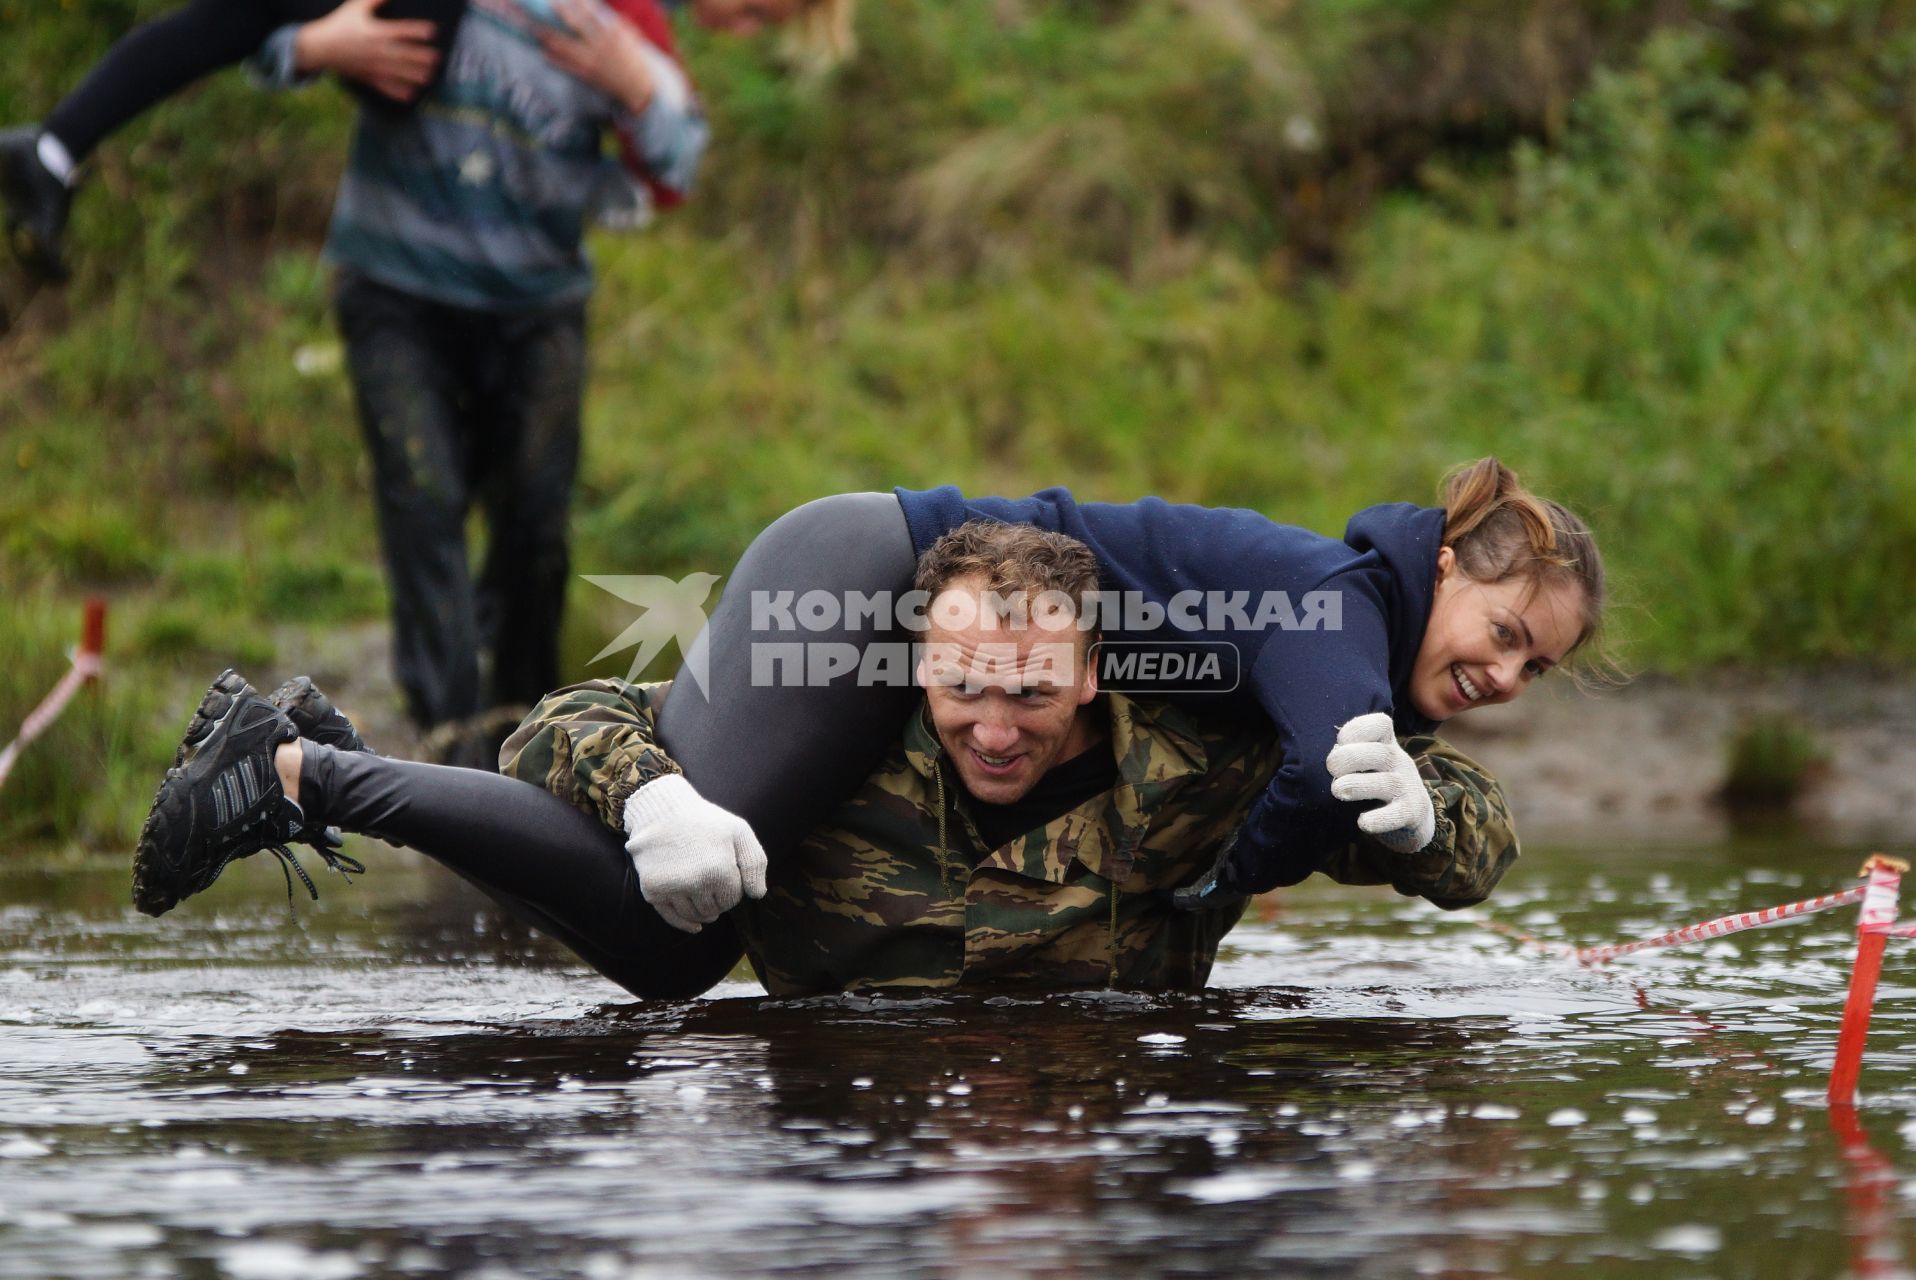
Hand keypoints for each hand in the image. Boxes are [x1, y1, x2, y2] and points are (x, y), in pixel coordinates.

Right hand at [294, 0, 441, 101]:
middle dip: (421, 57)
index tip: (432, 31)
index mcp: (375, 31)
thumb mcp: (355, 8)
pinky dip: (398, 92)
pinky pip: (385, 86)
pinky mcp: (367, 77)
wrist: (320, 47)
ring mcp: (372, 66)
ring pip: (398, 72)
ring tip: (429, 77)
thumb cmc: (340, 24)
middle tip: (438, 58)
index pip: (401, 30)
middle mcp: (376, 50)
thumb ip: (375, 0)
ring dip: (415, 75)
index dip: (417, 30)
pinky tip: (412, 95)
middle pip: (403, 54)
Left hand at [540, 0, 656, 112]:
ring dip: (550, 37)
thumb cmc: (636, 61)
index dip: (581, 4)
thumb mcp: (633, 39)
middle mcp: (600, 46)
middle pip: (576, 26)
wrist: (639, 89)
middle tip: (549, 4)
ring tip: (535, 29)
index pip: (593, 14)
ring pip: (566, 46)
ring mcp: (592, 61)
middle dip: (562, 14)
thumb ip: (620, 25)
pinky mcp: (588, 75)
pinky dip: (555, 60)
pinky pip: (567, 66)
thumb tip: (608, 13)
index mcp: (612, 35)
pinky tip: (543, 53)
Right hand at [623, 775, 767, 932]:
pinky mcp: (652, 890)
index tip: (724, 873)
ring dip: (701, 910)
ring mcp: (671, 888)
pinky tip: (695, 926)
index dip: (731, 888)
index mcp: (720, 869)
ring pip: (694, 916)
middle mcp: (695, 882)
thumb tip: (757, 894)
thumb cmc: (705, 821)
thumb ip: (755, 863)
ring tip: (700, 890)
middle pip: (714, 911)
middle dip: (716, 900)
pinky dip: (684, 923)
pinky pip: (672, 918)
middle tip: (710, 880)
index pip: (732, 899)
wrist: (661, 810)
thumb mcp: (739, 832)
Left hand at [1326, 712, 1435, 853]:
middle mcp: (1399, 762)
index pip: (1381, 725)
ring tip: (1338, 790)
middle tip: (1331, 768)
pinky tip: (1363, 822)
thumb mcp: (1366, 761)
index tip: (1339, 741)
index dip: (1358, 729)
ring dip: (1359, 785)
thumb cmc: (1377, 780)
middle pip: (1381, 753)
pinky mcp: (1411, 813)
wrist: (1413, 813)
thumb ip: (1347, 754)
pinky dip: (1380, 819)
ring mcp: (1407, 787)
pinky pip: (1398, 815)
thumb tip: (1323, 756)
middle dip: (1351, 757)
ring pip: (1388, 783)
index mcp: (1386, 745)